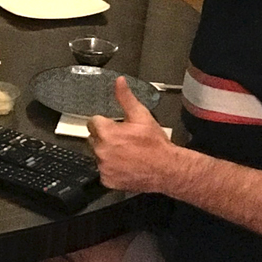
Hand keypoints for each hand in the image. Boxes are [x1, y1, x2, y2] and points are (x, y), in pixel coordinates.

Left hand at [86, 78, 177, 192]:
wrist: (167, 169)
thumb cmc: (156, 144)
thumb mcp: (141, 116)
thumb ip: (125, 98)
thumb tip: (119, 82)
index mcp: (106, 133)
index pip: (93, 122)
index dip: (106, 123)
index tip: (116, 127)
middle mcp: (101, 150)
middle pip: (94, 138)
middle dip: (105, 137)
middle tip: (123, 141)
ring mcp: (103, 167)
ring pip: (98, 155)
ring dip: (107, 153)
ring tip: (126, 154)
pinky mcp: (107, 180)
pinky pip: (103, 171)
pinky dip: (111, 169)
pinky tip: (125, 165)